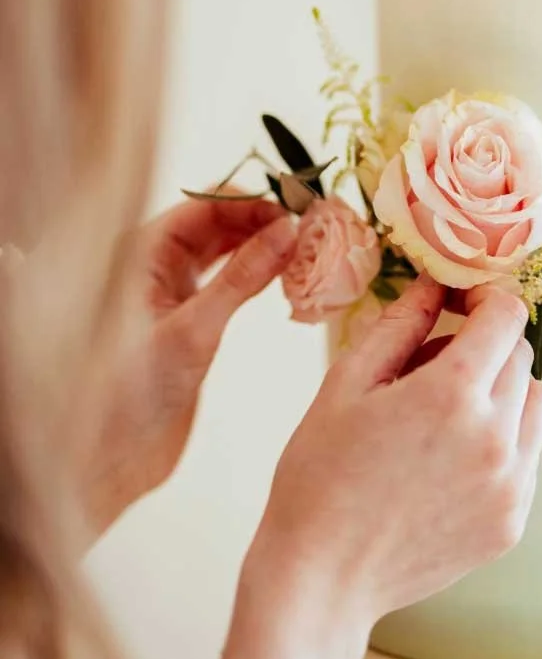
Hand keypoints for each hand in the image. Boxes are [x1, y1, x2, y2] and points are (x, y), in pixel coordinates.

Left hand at [84, 194, 296, 532]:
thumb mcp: (194, 330)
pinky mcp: (189, 317)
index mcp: (139, 254)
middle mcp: (154, 264)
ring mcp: (171, 290)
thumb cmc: (131, 396)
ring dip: (263, 245)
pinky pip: (229, 279)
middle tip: (308, 224)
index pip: (202, 206)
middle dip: (261, 220)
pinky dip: (258, 273)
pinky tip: (286, 274)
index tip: (292, 209)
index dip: (249, 202)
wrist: (115, 456)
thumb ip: (241, 278)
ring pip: (225, 250)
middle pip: (216, 222)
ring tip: (305, 246)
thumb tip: (285, 231)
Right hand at [249, 276, 541, 626]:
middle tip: (431, 367)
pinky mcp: (512, 522)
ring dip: (504, 392)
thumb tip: (435, 284)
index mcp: (452, 393)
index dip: (484, 299)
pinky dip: (502, 443)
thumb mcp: (346, 383)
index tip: (459, 306)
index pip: (507, 316)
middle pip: (522, 358)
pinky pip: (528, 457)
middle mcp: (496, 437)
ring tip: (446, 416)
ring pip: (537, 405)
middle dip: (485, 347)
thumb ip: (399, 325)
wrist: (322, 578)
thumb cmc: (320, 475)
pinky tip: (448, 462)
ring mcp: (511, 485)